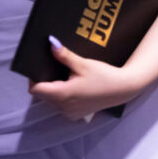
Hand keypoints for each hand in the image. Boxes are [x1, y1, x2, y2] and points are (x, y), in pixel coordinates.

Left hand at [28, 37, 145, 120]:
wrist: (124, 89)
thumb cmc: (103, 76)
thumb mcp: (82, 64)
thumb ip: (64, 55)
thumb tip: (50, 43)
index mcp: (63, 95)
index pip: (36, 90)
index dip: (34, 78)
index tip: (38, 67)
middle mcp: (64, 107)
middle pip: (42, 95)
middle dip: (43, 82)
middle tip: (51, 69)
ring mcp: (70, 113)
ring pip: (50, 101)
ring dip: (52, 90)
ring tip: (62, 76)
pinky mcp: (77, 115)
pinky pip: (60, 106)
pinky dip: (61, 96)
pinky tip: (70, 85)